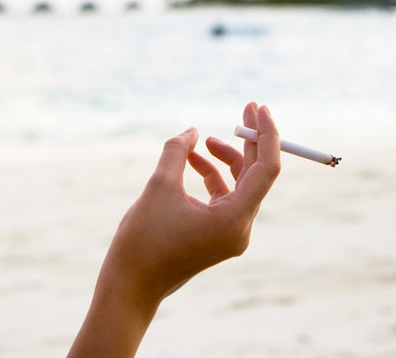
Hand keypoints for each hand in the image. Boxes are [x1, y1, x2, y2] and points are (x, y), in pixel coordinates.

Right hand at [69, 102, 280, 355]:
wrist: (129, 287)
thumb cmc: (142, 241)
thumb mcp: (158, 186)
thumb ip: (178, 151)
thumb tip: (193, 131)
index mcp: (234, 219)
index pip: (266, 169)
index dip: (265, 134)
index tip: (256, 108)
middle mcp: (239, 228)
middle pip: (256, 175)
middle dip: (249, 141)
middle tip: (244, 108)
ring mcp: (229, 234)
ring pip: (239, 185)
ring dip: (223, 158)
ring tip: (198, 142)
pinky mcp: (217, 236)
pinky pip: (223, 198)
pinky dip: (211, 176)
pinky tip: (189, 161)